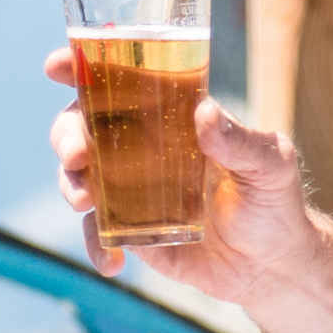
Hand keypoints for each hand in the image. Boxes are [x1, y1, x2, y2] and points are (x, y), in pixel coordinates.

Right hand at [42, 44, 332, 332]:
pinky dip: (95, 245)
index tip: (56, 66)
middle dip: (68, 133)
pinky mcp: (130, 230)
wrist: (273, 267)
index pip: (123, 80)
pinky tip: (113, 262)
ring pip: (79, 175)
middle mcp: (144, 146)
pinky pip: (97, 232)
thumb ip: (240, 141)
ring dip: (70, 184)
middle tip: (77, 155)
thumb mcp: (271, 165)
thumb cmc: (275, 202)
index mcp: (174, 116)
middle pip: (84, 125)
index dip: (84, 68)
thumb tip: (204, 113)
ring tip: (85, 201)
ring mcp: (131, 189)